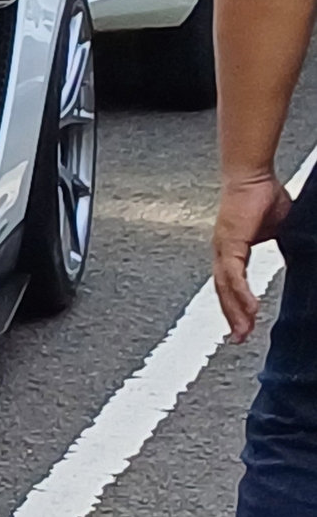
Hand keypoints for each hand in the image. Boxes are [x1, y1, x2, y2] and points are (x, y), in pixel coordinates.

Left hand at [214, 170, 293, 338]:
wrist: (253, 176)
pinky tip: (249, 309)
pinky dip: (240, 294)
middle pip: (223, 292)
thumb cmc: (264, 198)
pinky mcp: (229, 243)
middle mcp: (222, 253)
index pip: (230, 285)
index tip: (242, 326)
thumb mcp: (278, 231)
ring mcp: (223, 248)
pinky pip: (233, 275)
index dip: (235, 306)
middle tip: (239, 339)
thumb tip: (293, 259)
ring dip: (235, 311)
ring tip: (244, 331)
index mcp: (231, 251)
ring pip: (226, 288)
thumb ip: (281, 247)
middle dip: (231, 317)